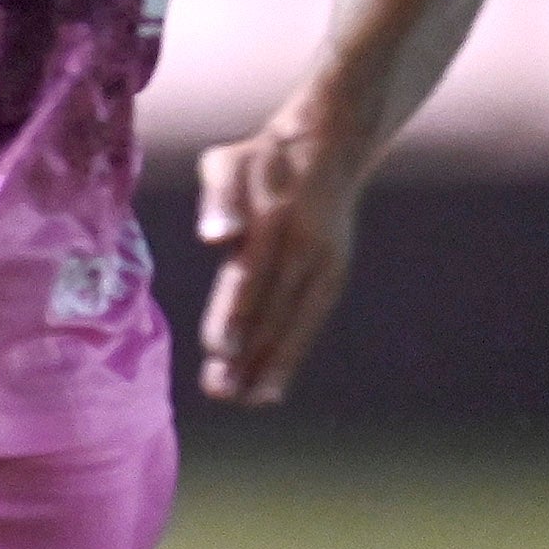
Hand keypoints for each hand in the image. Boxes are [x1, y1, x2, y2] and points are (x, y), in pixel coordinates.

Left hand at [195, 120, 361, 405]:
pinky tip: (268, 390)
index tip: (218, 348)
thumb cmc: (258, 161)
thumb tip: (214, 237)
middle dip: (249, 351)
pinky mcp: (333, 276)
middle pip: (275, 306)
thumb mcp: (228, 163)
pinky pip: (310, 321)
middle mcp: (305, 246)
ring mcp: (324, 263)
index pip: (254, 272)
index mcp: (275, 218)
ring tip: (244, 401)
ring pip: (296, 321)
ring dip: (270, 364)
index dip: (236, 311)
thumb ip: (219, 199)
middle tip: (220, 392)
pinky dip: (290, 355)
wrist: (326, 147)